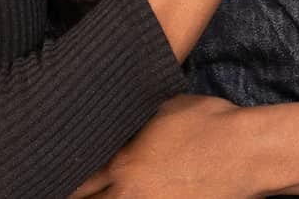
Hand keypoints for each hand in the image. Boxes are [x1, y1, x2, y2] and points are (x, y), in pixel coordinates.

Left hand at [66, 95, 253, 198]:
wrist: (248, 153)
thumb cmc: (210, 123)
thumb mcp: (164, 108)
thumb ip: (133, 121)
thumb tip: (117, 118)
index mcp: (122, 164)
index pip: (76, 182)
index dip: (60, 179)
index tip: (50, 176)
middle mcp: (131, 194)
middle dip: (76, 197)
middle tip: (67, 190)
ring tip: (99, 194)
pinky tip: (139, 196)